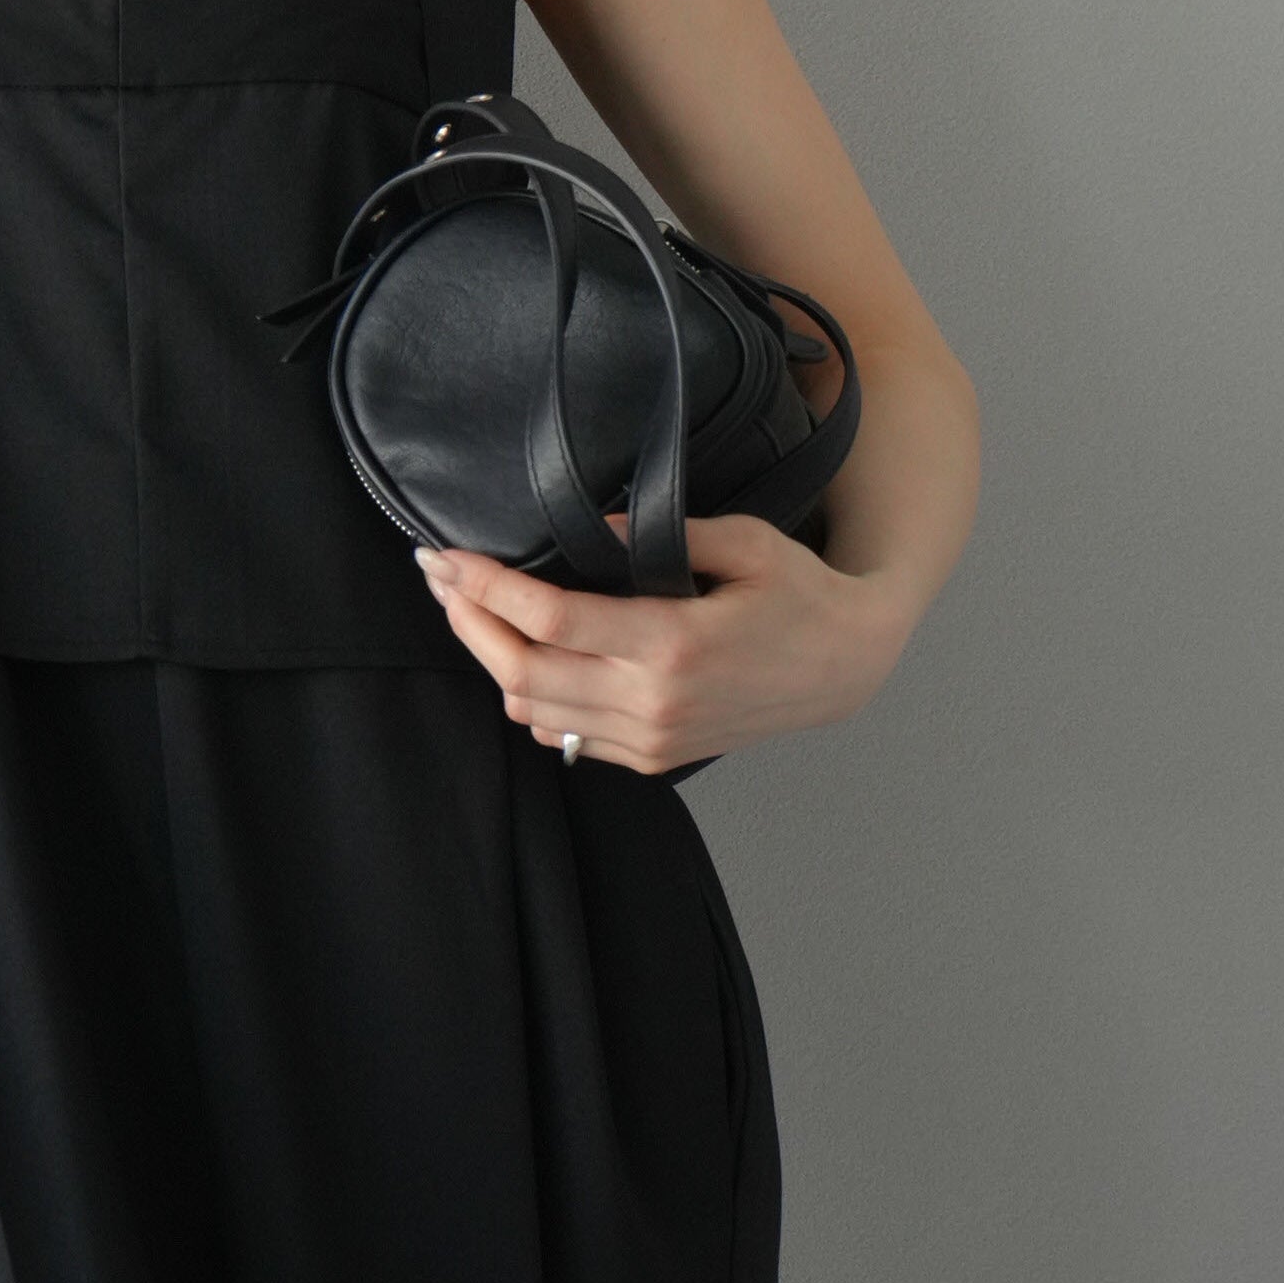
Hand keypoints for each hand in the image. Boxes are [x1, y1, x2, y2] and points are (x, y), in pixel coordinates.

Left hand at [414, 514, 913, 773]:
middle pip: (522, 670)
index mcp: (674, 643)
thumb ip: (664, 533)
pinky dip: (529, 697)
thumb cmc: (799, 593)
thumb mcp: (745, 542)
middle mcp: (653, 701)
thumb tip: (592, 524)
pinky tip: (518, 655)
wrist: (845, 667)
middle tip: (438, 577)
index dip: (486, 589)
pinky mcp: (653, 758)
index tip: (446, 557)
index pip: (549, 620)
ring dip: (490, 659)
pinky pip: (565, 736)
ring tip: (467, 610)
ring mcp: (651, 737)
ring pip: (533, 709)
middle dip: (467, 621)